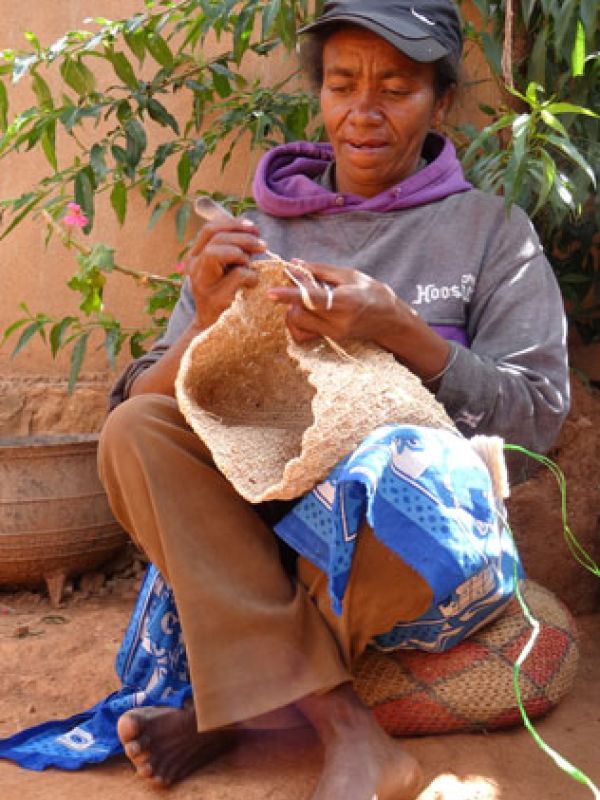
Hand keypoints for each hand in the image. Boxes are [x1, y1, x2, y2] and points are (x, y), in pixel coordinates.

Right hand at [185, 217, 266, 328]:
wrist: (214, 330)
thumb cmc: (225, 297)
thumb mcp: (224, 271)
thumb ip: (230, 251)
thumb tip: (250, 230)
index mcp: (195, 259)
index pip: (209, 230)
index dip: (232, 224)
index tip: (253, 227)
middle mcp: (194, 269)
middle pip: (216, 239)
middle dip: (243, 238)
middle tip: (262, 246)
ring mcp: (203, 284)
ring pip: (217, 252)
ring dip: (242, 254)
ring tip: (251, 265)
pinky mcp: (217, 299)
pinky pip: (238, 275)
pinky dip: (251, 275)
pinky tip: (254, 283)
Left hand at [267, 259, 450, 384]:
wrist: (390, 320)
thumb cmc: (372, 292)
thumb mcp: (349, 275)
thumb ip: (320, 270)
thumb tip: (294, 264)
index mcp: (345, 302)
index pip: (311, 299)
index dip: (289, 295)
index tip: (271, 292)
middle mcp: (338, 322)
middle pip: (300, 312)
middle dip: (293, 299)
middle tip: (300, 285)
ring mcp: (334, 333)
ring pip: (299, 324)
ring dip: (296, 309)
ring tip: (309, 299)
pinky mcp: (331, 339)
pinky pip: (304, 332)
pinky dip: (301, 321)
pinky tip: (311, 312)